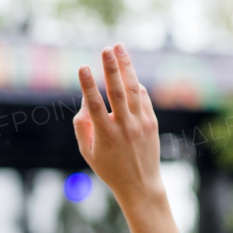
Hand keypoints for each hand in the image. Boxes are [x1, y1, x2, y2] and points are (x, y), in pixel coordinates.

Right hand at [72, 44, 164, 205]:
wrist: (140, 185)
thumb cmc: (109, 168)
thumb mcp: (88, 152)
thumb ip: (82, 126)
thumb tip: (84, 101)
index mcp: (105, 135)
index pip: (95, 105)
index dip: (87, 85)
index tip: (82, 67)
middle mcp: (124, 127)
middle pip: (118, 92)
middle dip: (112, 68)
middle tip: (106, 48)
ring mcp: (140, 124)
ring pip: (134, 89)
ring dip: (126, 67)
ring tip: (119, 48)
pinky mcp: (151, 123)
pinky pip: (143, 97)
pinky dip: (135, 84)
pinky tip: (128, 73)